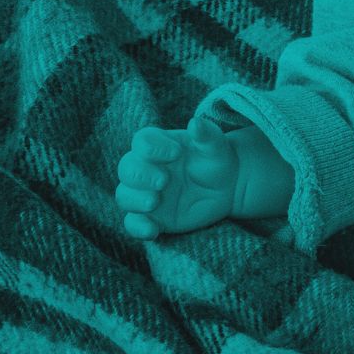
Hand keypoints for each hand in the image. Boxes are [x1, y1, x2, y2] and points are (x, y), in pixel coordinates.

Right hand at [114, 117, 240, 239]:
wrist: (228, 186)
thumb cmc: (217, 159)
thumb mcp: (216, 146)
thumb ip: (206, 134)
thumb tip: (195, 123)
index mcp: (159, 146)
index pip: (142, 141)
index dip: (153, 147)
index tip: (176, 153)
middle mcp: (147, 168)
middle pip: (126, 169)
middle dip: (140, 175)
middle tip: (164, 181)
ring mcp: (146, 193)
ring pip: (124, 196)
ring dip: (135, 200)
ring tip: (155, 201)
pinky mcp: (152, 217)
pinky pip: (133, 224)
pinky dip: (138, 228)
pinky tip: (152, 230)